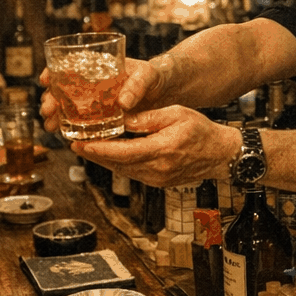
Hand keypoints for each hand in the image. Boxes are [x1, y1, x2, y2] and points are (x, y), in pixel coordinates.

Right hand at [38, 57, 160, 134]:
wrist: (170, 90)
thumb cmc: (158, 74)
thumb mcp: (149, 74)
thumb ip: (137, 85)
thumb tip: (123, 102)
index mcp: (101, 67)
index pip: (70, 65)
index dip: (54, 71)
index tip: (45, 80)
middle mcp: (95, 84)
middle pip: (64, 89)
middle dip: (51, 99)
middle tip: (47, 111)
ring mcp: (98, 101)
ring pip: (69, 107)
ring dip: (57, 116)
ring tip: (51, 126)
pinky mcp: (105, 117)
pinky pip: (84, 122)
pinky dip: (73, 128)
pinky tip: (66, 136)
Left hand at [74, 105, 238, 188]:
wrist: (220, 155)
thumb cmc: (202, 131)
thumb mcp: (176, 114)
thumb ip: (148, 117)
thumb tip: (123, 117)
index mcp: (162, 150)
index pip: (122, 153)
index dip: (98, 150)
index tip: (79, 144)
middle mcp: (157, 169)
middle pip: (117, 164)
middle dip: (95, 155)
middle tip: (74, 144)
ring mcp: (157, 179)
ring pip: (122, 170)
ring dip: (104, 161)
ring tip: (86, 148)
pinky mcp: (158, 182)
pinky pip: (132, 173)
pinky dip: (118, 164)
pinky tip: (109, 154)